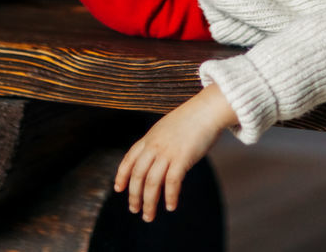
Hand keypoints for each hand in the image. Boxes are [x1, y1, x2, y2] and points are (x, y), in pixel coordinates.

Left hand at [114, 83, 236, 221]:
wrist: (208, 109)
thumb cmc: (192, 119)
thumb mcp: (167, 128)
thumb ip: (159, 142)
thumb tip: (157, 158)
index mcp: (149, 138)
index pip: (129, 159)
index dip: (122, 175)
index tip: (118, 189)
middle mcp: (154, 146)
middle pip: (138, 175)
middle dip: (134, 196)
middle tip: (135, 210)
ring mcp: (167, 152)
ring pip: (152, 183)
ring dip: (149, 202)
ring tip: (148, 216)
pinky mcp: (182, 158)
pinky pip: (172, 182)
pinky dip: (170, 197)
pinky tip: (170, 206)